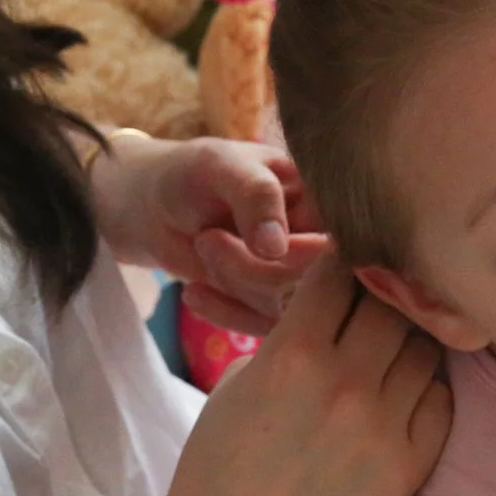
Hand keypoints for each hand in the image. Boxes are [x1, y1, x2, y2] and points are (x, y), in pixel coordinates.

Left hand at [88, 132, 328, 334]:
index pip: (340, 238)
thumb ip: (255, 196)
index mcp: (325, 199)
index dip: (306, 252)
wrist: (155, 206)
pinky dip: (224, 312)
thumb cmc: (194, 173)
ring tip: (203, 244)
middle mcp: (323, 241)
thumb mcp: (221, 166)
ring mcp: (299, 278)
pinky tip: (193, 291)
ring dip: (234, 281)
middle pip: (313, 280)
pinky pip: (262, 328)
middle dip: (253, 267)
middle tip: (208, 238)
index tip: (265, 247)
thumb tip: (277, 247)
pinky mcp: (271, 307)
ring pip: (285, 306)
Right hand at [110, 251, 451, 495]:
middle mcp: (346, 385)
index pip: (342, 271)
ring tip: (392, 345)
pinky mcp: (408, 467)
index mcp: (294, 355)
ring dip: (409, 339)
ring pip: (425, 348)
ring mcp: (383, 428)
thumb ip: (294, 335)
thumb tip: (338, 299)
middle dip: (382, 295)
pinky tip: (401, 392)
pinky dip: (424, 388)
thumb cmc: (220, 465)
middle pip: (392, 304)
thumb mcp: (241, 380)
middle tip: (378, 298)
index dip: (345, 260)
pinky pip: (438, 401)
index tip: (351, 261)